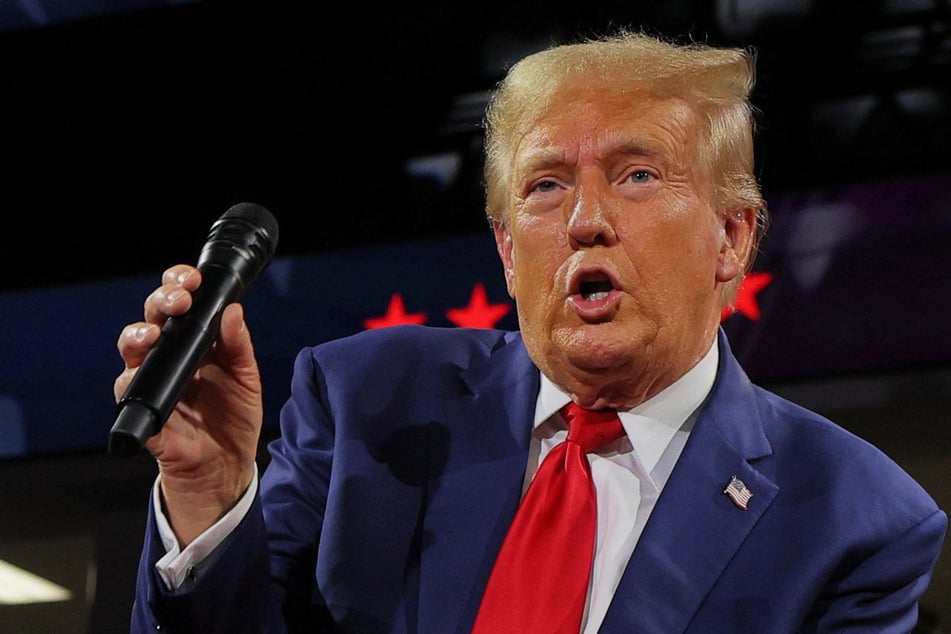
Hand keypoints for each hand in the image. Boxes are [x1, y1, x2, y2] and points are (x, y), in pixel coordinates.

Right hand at [114, 264, 262, 545]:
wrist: (227, 465)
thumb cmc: (233, 416)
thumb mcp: (246, 378)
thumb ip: (239, 346)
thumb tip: (234, 310)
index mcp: (194, 342)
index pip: (178, 303)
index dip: (178, 284)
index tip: (192, 279)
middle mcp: (168, 356)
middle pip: (151, 317)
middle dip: (161, 301)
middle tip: (178, 300)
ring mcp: (153, 381)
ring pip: (131, 348)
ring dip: (138, 335)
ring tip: (153, 333)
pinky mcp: (145, 410)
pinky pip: (128, 392)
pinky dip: (132, 381)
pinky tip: (141, 375)